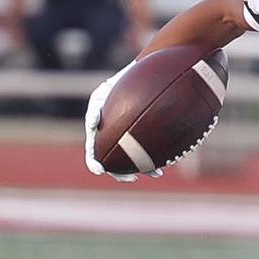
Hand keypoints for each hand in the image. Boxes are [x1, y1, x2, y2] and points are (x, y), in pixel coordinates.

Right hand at [83, 62, 162, 183]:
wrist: (136, 80)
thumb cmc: (114, 86)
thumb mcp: (101, 94)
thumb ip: (95, 110)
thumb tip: (92, 123)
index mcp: (98, 135)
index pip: (93, 153)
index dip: (94, 164)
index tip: (100, 170)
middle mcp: (113, 141)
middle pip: (114, 164)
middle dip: (121, 174)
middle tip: (131, 178)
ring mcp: (129, 140)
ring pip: (134, 161)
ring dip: (144, 169)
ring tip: (156, 173)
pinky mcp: (144, 138)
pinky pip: (150, 151)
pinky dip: (156, 158)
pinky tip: (166, 163)